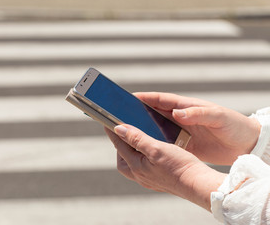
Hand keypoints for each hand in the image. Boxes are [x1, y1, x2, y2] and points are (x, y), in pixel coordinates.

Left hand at [105, 124, 225, 210]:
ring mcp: (149, 179)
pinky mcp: (158, 180)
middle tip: (124, 132)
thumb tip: (119, 129)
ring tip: (139, 139)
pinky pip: (144, 167)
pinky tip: (152, 151)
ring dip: (133, 151)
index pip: (119, 146)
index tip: (107, 122)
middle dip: (120, 145)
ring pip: (133, 164)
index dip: (113, 132)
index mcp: (136, 167)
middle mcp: (140, 175)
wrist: (198, 184)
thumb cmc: (179, 166)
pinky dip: (144, 157)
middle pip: (122, 159)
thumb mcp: (156, 148)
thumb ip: (136, 138)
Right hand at [134, 92, 260, 164]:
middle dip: (136, 113)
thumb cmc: (234, 126)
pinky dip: (154, 143)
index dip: (143, 98)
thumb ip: (198, 113)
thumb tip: (177, 112)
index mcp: (186, 106)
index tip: (127, 98)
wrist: (246, 144)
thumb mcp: (218, 117)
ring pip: (156, 128)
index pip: (160, 99)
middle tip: (119, 116)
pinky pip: (164, 142)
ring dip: (143, 129)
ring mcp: (180, 130)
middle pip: (153, 113)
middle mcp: (180, 117)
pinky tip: (144, 148)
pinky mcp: (183, 143)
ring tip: (127, 133)